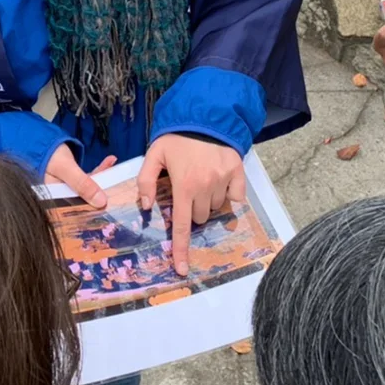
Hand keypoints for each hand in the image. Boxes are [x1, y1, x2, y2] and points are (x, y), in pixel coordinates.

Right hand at [44, 146, 116, 208]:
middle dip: (102, 190)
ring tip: (113, 165)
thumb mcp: (65, 168)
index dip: (96, 206)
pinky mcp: (72, 181)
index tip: (112, 200)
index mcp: (57, 201)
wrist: (39, 139)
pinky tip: (109, 162)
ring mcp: (68, 189)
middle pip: (87, 199)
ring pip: (89, 188)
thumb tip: (101, 202)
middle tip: (118, 181)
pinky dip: (98, 171)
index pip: (80, 209)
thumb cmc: (48, 154)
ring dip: (103, 177)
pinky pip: (88, 179)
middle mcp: (62, 198)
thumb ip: (82, 184)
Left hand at [137, 134, 244, 276]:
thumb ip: (146, 180)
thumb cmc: (177, 136)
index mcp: (184, 186)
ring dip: (208, 202)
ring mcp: (224, 180)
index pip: (182, 225)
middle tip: (187, 190)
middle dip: (192, 210)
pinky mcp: (238, 172)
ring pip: (216, 208)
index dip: (181, 249)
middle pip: (200, 217)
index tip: (182, 269)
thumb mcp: (154, 154)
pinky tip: (219, 182)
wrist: (205, 115)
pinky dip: (229, 195)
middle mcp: (206, 187)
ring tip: (201, 180)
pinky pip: (236, 198)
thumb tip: (146, 205)